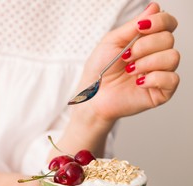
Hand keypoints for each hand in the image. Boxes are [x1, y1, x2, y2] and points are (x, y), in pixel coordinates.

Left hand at [75, 2, 179, 122]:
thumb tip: (154, 7)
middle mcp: (156, 55)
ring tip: (130, 70)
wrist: (92, 96)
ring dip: (147, 62)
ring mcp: (160, 73)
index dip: (159, 21)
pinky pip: (172, 79)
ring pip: (172, 57)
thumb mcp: (112, 41)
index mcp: (146, 41)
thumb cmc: (99, 70)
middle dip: (145, 46)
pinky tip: (139, 82)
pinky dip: (154, 78)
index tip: (141, 28)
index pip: (167, 23)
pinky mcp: (161, 92)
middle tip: (126, 56)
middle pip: (168, 39)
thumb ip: (133, 25)